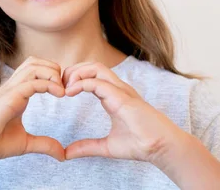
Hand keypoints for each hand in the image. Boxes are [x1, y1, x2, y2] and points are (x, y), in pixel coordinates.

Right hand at [0, 56, 65, 164]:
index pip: (36, 70)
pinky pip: (32, 82)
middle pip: (35, 61)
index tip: (66, 91)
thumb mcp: (26, 143)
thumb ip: (45, 144)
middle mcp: (13, 87)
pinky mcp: (9, 97)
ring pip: (33, 66)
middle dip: (54, 69)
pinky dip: (48, 84)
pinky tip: (59, 94)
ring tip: (62, 90)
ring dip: (52, 73)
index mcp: (16, 93)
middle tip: (65, 88)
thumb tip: (62, 155)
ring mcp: (10, 90)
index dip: (53, 75)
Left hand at [61, 61, 186, 167]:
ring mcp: (121, 90)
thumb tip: (67, 153)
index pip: (91, 75)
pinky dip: (82, 83)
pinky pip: (99, 82)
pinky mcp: (122, 97)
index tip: (61, 91)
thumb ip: (86, 147)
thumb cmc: (140, 144)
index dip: (74, 78)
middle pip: (92, 65)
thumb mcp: (106, 146)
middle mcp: (117, 89)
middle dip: (73, 71)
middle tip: (59, 85)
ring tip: (64, 87)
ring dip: (77, 73)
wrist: (161, 148)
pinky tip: (70, 92)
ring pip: (96, 67)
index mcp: (113, 95)